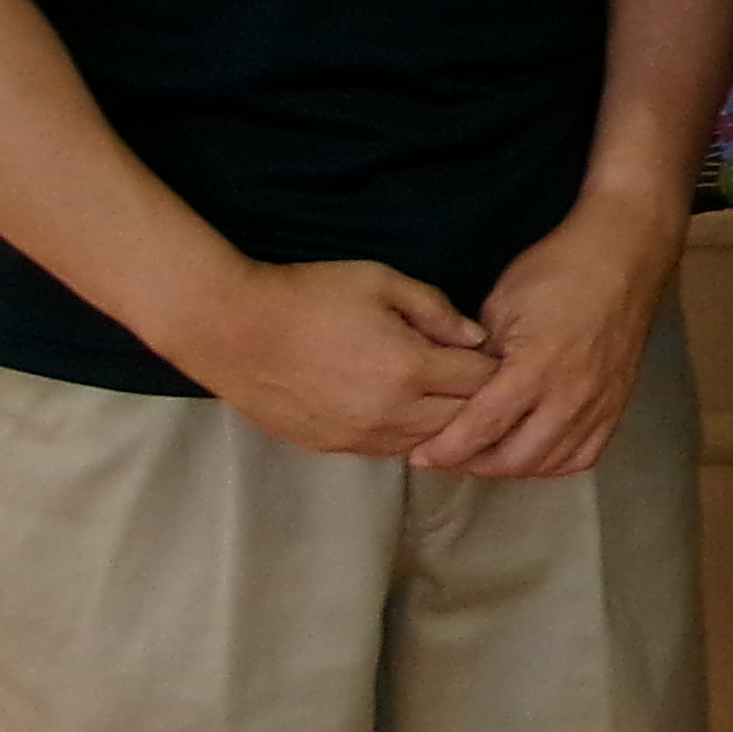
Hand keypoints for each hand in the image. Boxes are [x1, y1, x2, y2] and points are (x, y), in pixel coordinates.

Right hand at [166, 257, 495, 458]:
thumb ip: (435, 309)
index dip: (496, 368)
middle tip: (482, 380)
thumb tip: (476, 338)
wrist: (232, 329)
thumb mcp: (380, 281)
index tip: (499, 354)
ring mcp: (361, 437)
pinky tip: (409, 412)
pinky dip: (409, 434)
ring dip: (446, 424)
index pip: (481, 382)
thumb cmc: (309, 295)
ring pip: (429, 443)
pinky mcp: (334, 447)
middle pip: (462, 421)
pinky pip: (390, 450)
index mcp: (410, 369)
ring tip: (450, 399)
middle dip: (479, 401)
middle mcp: (392, 413)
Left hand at [408, 198, 677, 478]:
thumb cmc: (555, 272)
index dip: (447, 448)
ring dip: (511, 466)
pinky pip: (583, 456)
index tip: (419, 457)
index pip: (483, 426)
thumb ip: (480, 357)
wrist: (621, 259)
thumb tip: (462, 392)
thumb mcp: (501, 306)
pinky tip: (532, 453)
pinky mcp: (617, 405)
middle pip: (515, 457)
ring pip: (548, 463)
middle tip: (446, 457)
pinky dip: (552, 464)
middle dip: (473, 464)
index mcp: (536, 366)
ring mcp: (599, 404)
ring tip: (483, 457)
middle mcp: (570, 395)